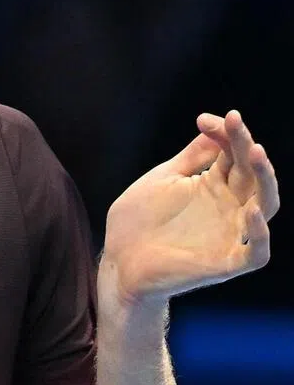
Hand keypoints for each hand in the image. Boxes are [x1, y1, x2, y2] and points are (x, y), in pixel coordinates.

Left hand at [101, 110, 279, 307]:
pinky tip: (251, 211)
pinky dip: (259, 234)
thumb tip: (214, 122)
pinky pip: (255, 253)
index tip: (204, 120)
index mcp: (215, 185)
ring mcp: (230, 234)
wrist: (119, 261)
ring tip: (254, 153)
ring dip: (265, 180)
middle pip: (252, 174)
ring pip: (265, 206)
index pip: (233, 154)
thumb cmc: (139, 221)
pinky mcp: (225, 263)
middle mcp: (229, 207)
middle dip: (247, 147)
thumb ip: (190, 157)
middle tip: (236, 125)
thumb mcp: (163, 181)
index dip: (227, 134)